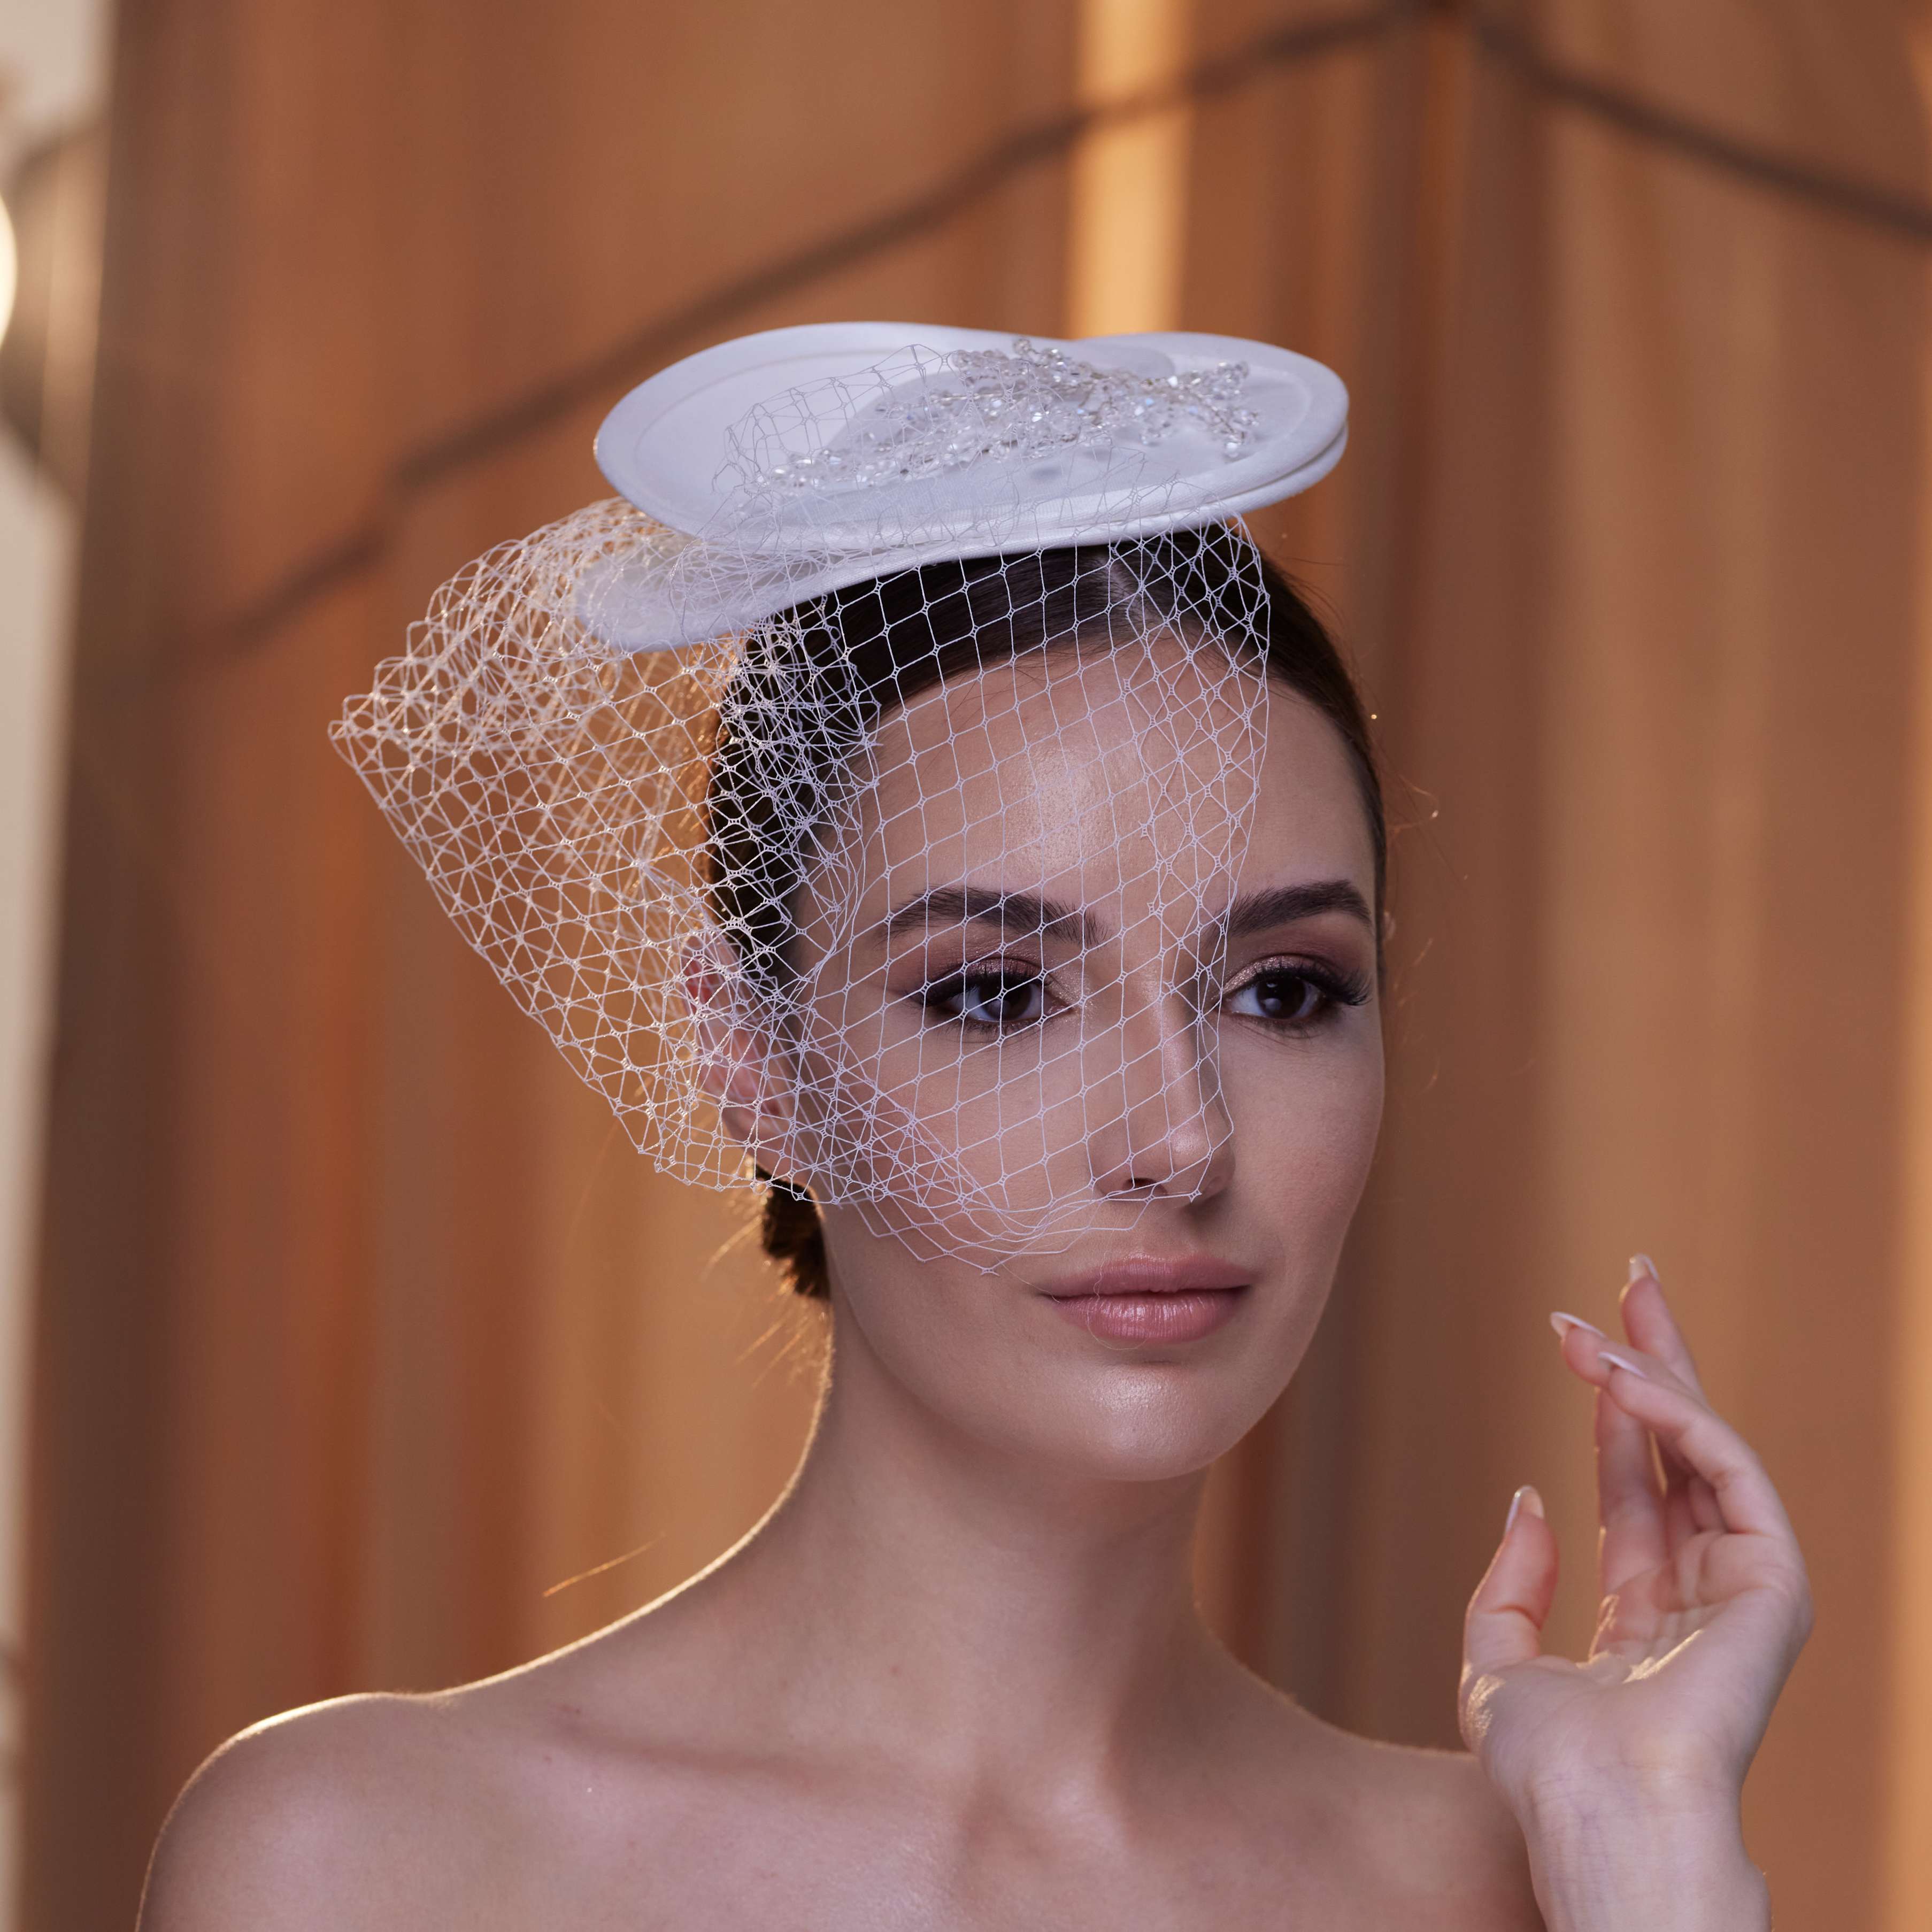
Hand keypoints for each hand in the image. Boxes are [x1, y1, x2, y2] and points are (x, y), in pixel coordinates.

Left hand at [1458, 1258, 1811, 1930]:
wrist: (1596, 1815)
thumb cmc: (1549, 1767)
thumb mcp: (1496, 1662)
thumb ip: (1510, 1584)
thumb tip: (1532, 1497)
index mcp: (1646, 1613)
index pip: (1634, 1483)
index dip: (1611, 1406)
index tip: (1577, 1332)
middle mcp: (1701, 1591)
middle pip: (1681, 1446)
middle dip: (1657, 1358)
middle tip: (1632, 1274)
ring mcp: (1743, 1588)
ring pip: (1705, 1449)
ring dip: (1653, 1373)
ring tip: (1596, 1319)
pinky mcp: (1775, 1586)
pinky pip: (1729, 1476)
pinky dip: (1680, 1419)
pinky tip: (1623, 1378)